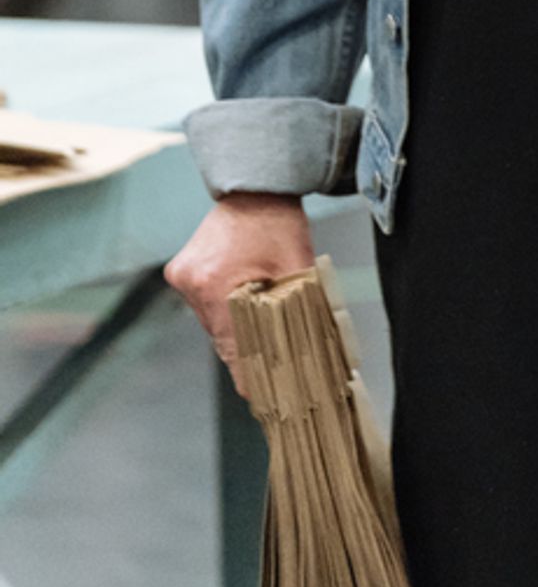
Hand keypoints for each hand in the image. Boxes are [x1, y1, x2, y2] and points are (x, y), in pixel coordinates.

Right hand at [166, 194, 314, 396]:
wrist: (254, 186)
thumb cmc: (279, 223)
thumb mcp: (297, 267)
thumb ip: (299, 310)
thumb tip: (309, 352)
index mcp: (217, 285)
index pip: (233, 349)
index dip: (251, 377)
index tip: (264, 400)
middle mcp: (193, 284)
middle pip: (222, 339)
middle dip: (246, 353)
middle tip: (271, 373)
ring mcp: (183, 277)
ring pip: (212, 323)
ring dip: (235, 327)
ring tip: (262, 329)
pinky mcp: (180, 271)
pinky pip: (204, 305)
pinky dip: (224, 308)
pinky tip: (243, 301)